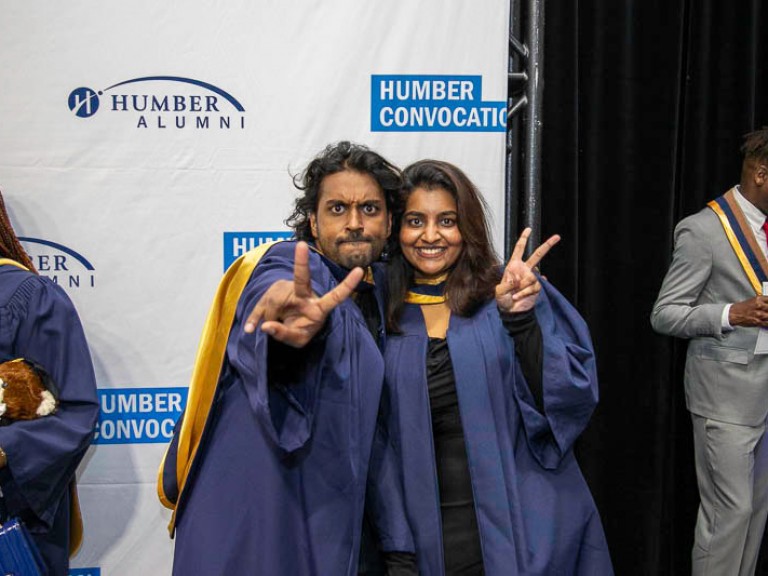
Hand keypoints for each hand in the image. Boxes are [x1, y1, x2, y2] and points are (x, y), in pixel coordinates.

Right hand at [243, 241, 363, 346]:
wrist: (286, 325)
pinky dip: (254, 319)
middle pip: (301, 280)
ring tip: (274, 325)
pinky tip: (250, 329)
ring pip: (273, 302)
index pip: (335, 297)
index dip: (347, 285)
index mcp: (318, 307)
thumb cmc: (299, 331)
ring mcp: (287, 290)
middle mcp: (304, 295)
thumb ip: (283, 334)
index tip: (360, 270)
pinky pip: (260, 306)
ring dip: (269, 317)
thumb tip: (266, 326)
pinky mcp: (271, 292)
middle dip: (301, 262)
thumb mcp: (297, 341)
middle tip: (302, 246)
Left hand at [495, 228, 559, 313]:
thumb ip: (506, 285)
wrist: (512, 311)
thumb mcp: (499, 291)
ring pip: (532, 277)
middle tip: (557, 237)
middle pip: (538, 254)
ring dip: (523, 287)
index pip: (519, 249)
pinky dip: (526, 293)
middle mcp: (524, 269)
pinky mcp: (536, 287)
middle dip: (547, 245)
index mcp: (513, 266)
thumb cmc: (503, 299)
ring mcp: (531, 278)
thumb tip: (516, 280)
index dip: (523, 239)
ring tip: (515, 294)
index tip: (528, 229)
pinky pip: (534, 287)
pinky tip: (520, 296)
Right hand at [729, 296, 767, 327]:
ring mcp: (758, 314)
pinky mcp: (757, 322)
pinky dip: (767, 323)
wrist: (733, 314)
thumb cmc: (742, 308)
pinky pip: (767, 323)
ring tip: (766, 316)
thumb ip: (763, 302)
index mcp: (758, 299)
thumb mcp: (753, 300)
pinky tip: (766, 321)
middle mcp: (759, 306)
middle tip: (766, 312)